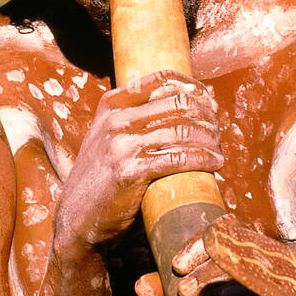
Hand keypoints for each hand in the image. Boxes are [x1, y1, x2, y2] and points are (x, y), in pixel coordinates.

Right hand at [52, 70, 223, 257]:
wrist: (76, 216)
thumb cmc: (101, 177)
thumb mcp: (108, 136)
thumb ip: (133, 117)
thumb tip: (180, 102)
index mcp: (112, 104)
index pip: (161, 79)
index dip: (191, 86)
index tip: (208, 98)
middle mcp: (116, 119)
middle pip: (177, 104)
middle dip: (206, 115)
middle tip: (218, 129)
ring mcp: (122, 144)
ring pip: (182, 130)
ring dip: (209, 140)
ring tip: (219, 150)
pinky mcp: (131, 171)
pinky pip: (179, 158)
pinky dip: (203, 159)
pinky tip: (215, 164)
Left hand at [133, 231, 295, 295]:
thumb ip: (166, 293)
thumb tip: (141, 286)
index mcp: (244, 251)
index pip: (226, 230)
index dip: (200, 243)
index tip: (176, 266)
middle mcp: (267, 266)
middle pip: (241, 258)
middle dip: (206, 276)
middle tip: (182, 294)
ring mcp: (283, 292)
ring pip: (254, 287)